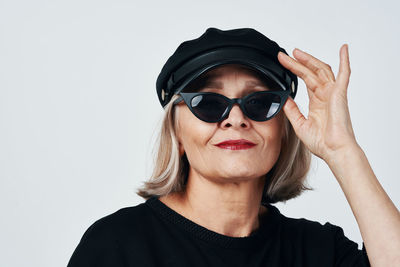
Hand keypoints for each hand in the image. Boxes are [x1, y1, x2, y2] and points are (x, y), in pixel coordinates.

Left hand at [278, 45, 358, 161]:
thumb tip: (284, 99)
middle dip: (298, 62)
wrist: (333, 151)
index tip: (283, 62)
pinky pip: (344, 75)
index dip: (294, 69)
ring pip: (321, 70)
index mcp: (317, 101)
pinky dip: (344, 61)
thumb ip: (292, 110)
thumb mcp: (299, 124)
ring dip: (309, 60)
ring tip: (296, 52)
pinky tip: (343, 49)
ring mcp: (333, 93)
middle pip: (311, 72)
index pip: (305, 79)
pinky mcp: (340, 95)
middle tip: (285, 54)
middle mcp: (325, 95)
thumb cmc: (321, 142)